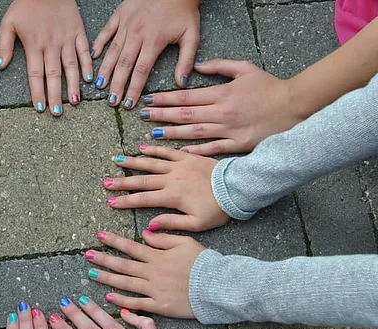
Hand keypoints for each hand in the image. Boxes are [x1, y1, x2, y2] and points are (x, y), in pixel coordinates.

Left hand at [0, 0, 91, 115]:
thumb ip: (4, 45)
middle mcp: (51, 45)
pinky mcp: (78, 32)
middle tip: (57, 113)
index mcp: (34, 45)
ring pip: (71, 66)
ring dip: (73, 85)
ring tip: (74, 102)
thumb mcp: (9, 22)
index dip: (37, 92)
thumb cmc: (26, 3)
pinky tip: (89, 79)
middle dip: (55, 95)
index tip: (39, 107)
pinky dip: (87, 65)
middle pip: (53, 75)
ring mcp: (67, 39)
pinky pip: (84, 51)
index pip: (35, 74)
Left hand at [86, 230, 204, 317]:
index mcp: (158, 256)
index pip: (131, 246)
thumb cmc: (204, 263)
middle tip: (87, 255)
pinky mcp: (159, 306)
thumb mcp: (186, 242)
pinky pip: (137, 303)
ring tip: (92, 274)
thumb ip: (163, 238)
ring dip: (107, 278)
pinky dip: (122, 301)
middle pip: (123, 264)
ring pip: (125, 283)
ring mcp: (154, 290)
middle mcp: (152, 272)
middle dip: (104, 259)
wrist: (217, 286)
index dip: (114, 240)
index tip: (99, 235)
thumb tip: (144, 233)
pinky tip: (109, 298)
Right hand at [93, 0, 199, 108]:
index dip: (134, 89)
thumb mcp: (192, 35)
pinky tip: (93, 56)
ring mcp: (126, 24)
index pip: (141, 71)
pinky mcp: (120, 14)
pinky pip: (106, 31)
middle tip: (111, 101)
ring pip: (113, 51)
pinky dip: (98, 43)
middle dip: (116, 85)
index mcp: (154, 41)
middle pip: (124, 65)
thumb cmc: (183, 10)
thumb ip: (186, 60)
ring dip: (105, 69)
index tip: (128, 104)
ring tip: (99, 85)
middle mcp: (137, 34)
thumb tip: (181, 83)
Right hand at [104, 144, 227, 231]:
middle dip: (121, 182)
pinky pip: (167, 151)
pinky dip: (153, 149)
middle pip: (141, 180)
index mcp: (171, 196)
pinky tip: (141, 147)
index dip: (125, 201)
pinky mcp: (187, 157)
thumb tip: (149, 226)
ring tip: (116, 160)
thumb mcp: (197, 224)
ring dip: (132, 162)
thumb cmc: (218, 209)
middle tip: (105, 182)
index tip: (111, 203)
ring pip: (150, 163)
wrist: (238, 187)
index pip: (142, 199)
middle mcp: (171, 179)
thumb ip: (171, 224)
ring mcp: (178, 166)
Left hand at [141, 60, 303, 154]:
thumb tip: (197, 65)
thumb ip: (219, 66)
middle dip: (161, 116)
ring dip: (172, 133)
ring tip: (153, 134)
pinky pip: (214, 149)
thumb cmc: (270, 87)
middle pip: (185, 114)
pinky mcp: (239, 144)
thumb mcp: (244, 69)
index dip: (165, 99)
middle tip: (143, 117)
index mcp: (221, 94)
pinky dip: (197, 150)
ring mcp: (229, 130)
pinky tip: (181, 152)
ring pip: (194, 132)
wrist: (295, 105)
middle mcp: (221, 112)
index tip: (149, 101)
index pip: (186, 96)